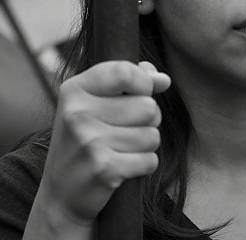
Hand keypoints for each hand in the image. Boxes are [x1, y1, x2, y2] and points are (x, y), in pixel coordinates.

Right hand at [37, 61, 170, 227]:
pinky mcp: (102, 169)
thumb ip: (131, 81)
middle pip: (148, 106)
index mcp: (75, 89)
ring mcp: (88, 141)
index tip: (141, 92)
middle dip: (148, 120)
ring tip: (122, 149)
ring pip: (152, 135)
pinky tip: (123, 167)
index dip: (144, 83)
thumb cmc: (87, 138)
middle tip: (126, 130)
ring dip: (146, 144)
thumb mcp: (98, 101)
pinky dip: (144, 165)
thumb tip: (163, 80)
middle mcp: (77, 113)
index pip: (125, 72)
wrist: (61, 193)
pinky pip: (150, 159)